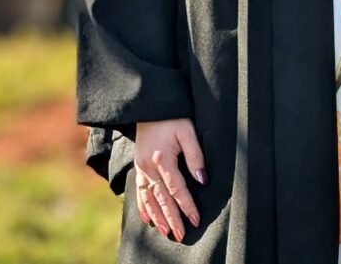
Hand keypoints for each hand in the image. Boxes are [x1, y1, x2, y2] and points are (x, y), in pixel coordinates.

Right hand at [133, 118, 207, 241]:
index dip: (186, 205)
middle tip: (180, 234)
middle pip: (162, 198)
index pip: (177, 189)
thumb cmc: (172, 117)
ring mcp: (141, 167)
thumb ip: (195, 156)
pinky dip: (143, 206)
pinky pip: (139, 190)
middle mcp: (148, 166)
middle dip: (172, 218)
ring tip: (165, 231)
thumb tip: (202, 180)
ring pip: (148, 198)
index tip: (195, 220)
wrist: (150, 106)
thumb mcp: (187, 132)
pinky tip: (147, 218)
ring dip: (157, 216)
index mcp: (162, 158)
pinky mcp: (138, 165)